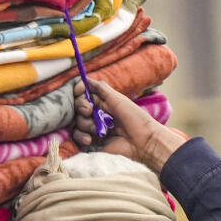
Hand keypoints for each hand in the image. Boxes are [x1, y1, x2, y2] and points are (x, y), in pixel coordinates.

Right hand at [72, 79, 187, 173]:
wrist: (143, 142)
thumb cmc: (134, 118)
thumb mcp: (118, 98)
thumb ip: (101, 88)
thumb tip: (84, 78)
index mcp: (102, 103)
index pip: (83, 95)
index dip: (79, 93)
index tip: (80, 92)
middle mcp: (96, 115)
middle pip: (77, 108)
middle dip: (81, 108)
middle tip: (89, 112)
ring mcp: (93, 129)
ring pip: (77, 123)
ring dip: (84, 124)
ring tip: (96, 130)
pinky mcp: (92, 143)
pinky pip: (78, 138)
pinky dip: (81, 137)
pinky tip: (90, 139)